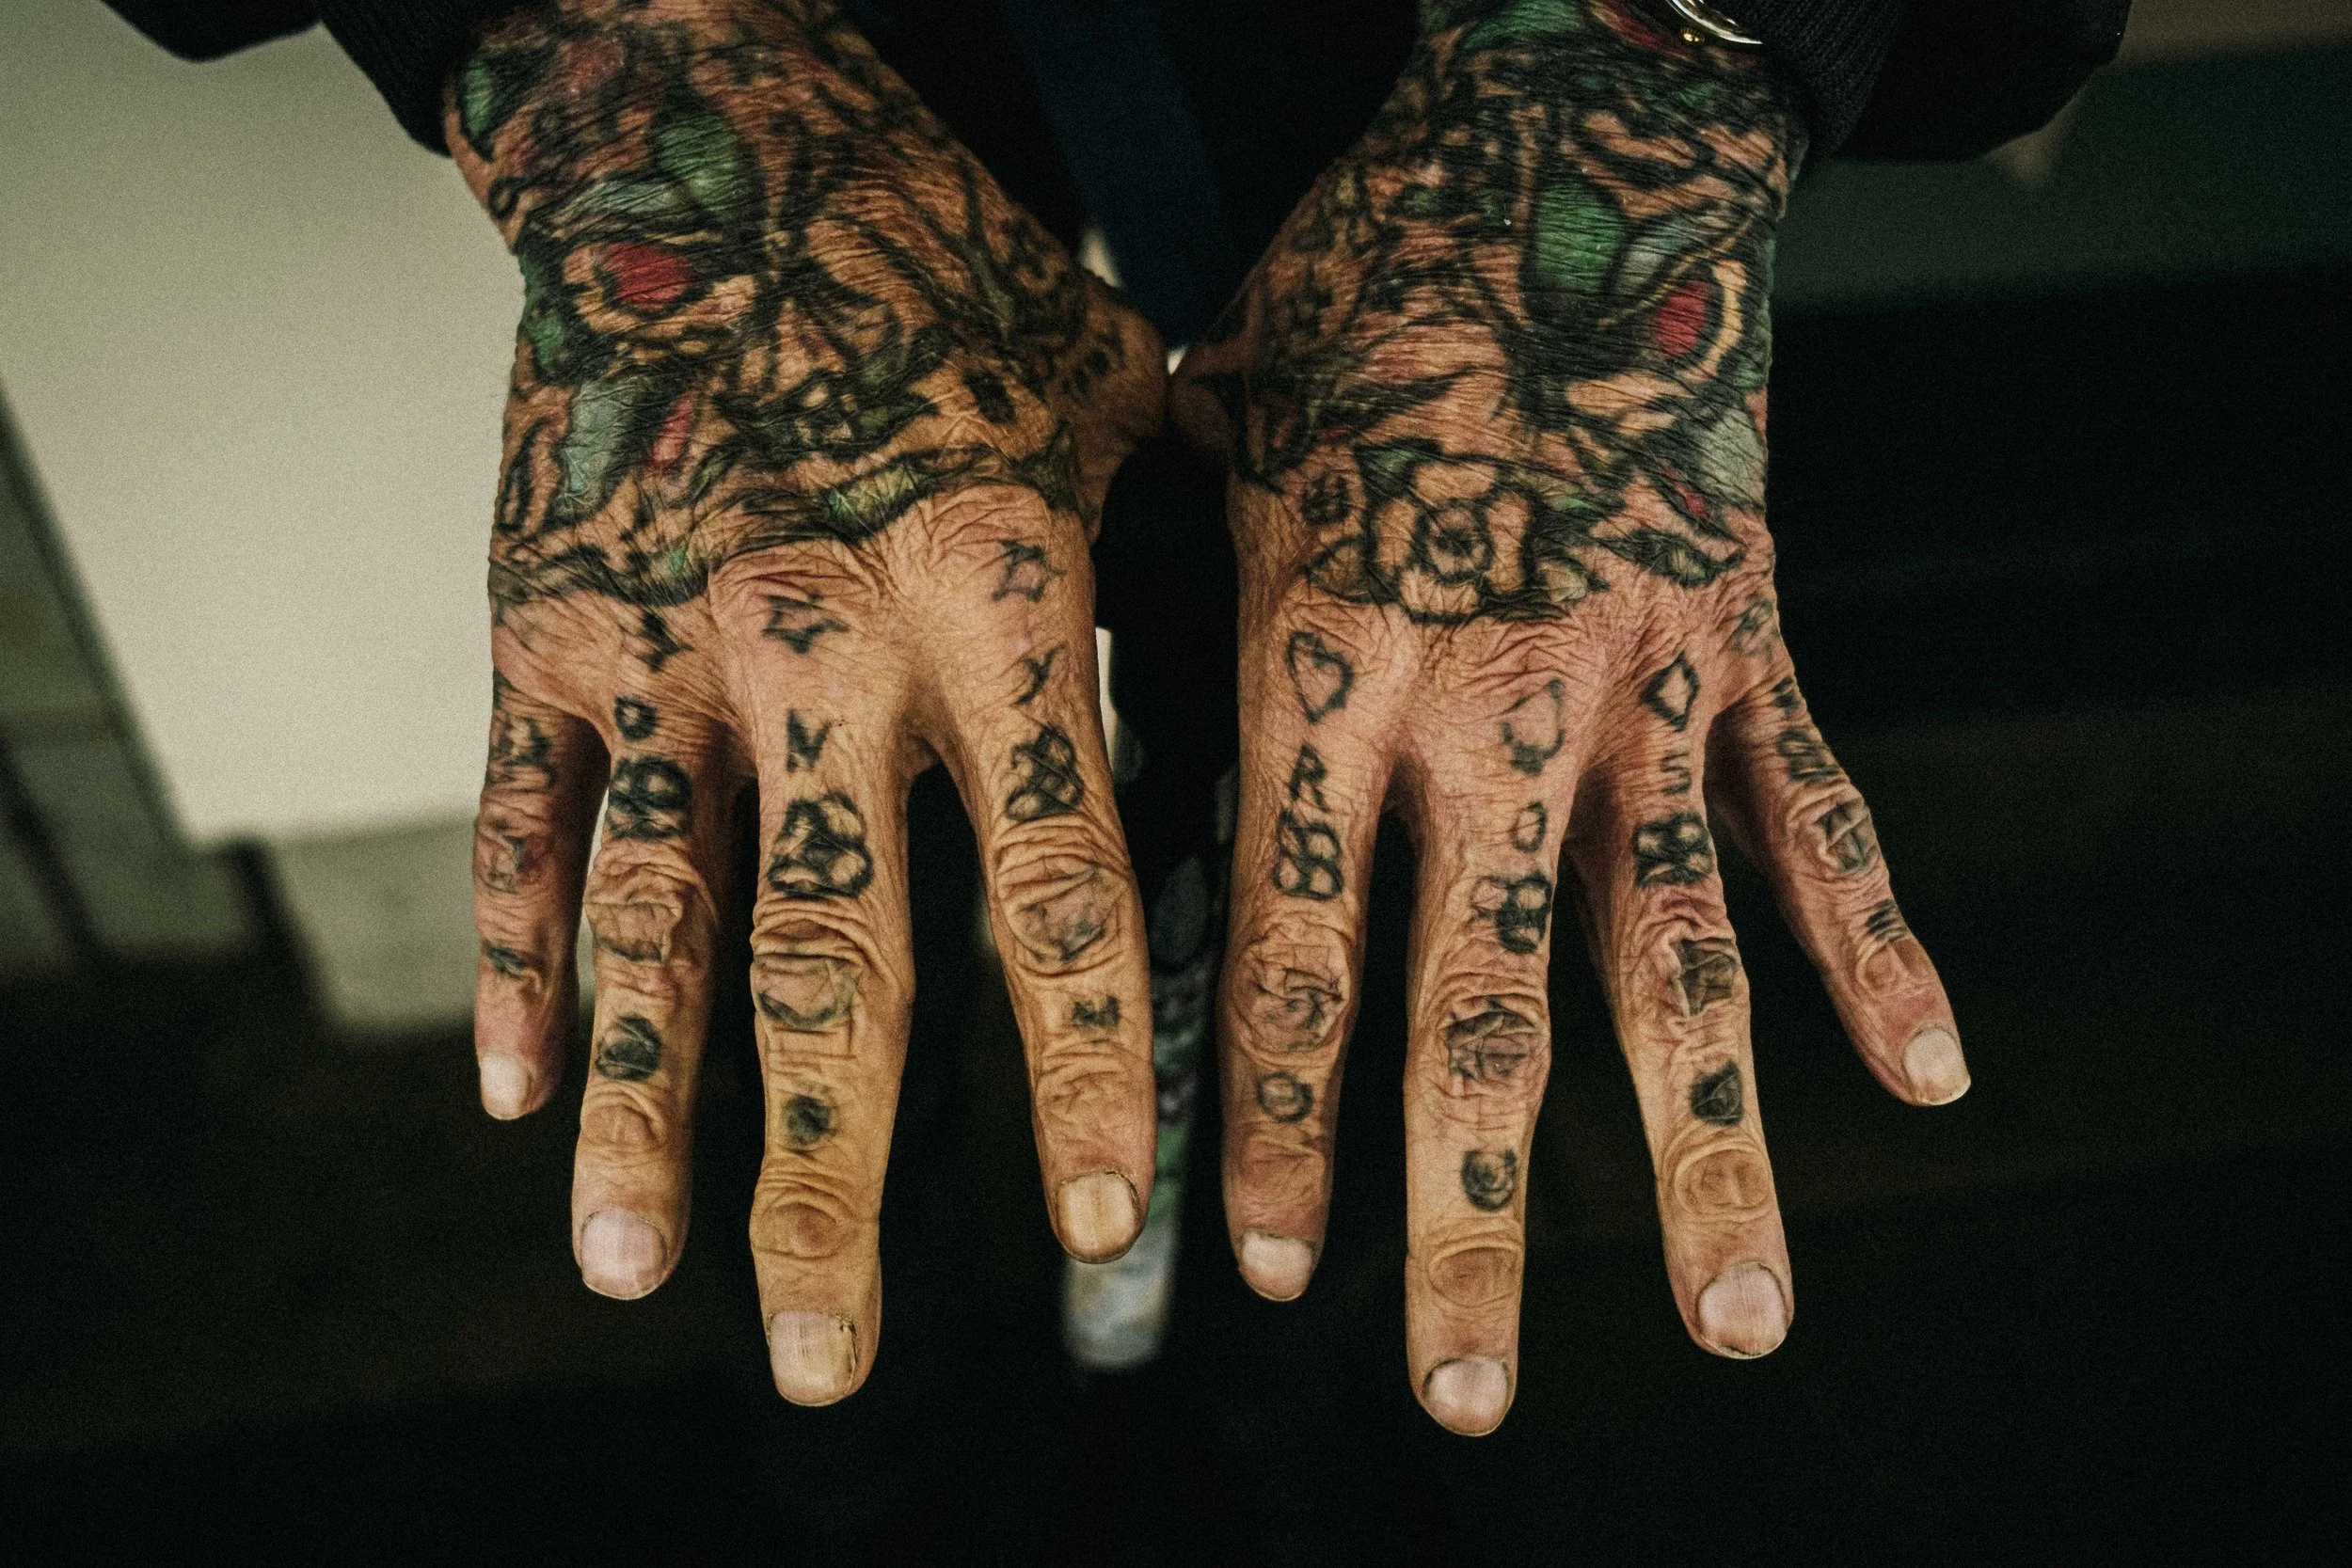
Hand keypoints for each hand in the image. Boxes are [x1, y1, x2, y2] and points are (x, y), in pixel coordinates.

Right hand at [450, 0, 1163, 1403]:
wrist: (706, 130)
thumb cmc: (938, 260)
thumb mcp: (1103, 398)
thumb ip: (1180, 568)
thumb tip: (1287, 704)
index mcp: (990, 594)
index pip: (1056, 882)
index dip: (1084, 1068)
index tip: (1112, 1234)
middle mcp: (820, 645)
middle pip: (827, 961)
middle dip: (832, 1178)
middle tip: (828, 1362)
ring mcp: (658, 643)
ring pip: (644, 920)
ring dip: (636, 1116)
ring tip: (633, 1273)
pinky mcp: (535, 621)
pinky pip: (518, 819)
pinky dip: (508, 957)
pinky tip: (506, 1093)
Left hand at [1174, 0, 1968, 1433]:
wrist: (1582, 137)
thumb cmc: (1369, 277)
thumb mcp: (1214, 429)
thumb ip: (1166, 597)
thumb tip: (1068, 717)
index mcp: (1331, 651)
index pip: (1297, 934)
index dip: (1280, 1112)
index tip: (1269, 1265)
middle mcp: (1495, 698)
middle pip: (1483, 1004)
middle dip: (1469, 1215)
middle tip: (1463, 1395)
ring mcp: (1649, 680)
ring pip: (1676, 959)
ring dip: (1703, 1152)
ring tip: (1728, 1322)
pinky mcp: (1761, 637)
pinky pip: (1827, 819)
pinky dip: (1878, 946)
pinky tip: (1927, 1079)